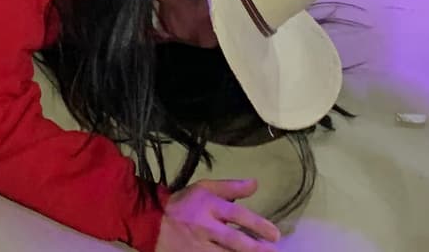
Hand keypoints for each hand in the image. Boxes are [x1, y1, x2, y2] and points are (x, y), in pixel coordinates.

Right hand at [157, 180, 280, 251]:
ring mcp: (199, 247)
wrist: (153, 223)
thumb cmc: (184, 204)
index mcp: (208, 205)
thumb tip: (255, 184)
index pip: (235, 214)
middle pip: (233, 241)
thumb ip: (231, 188)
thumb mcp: (204, 188)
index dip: (256, 224)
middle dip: (255, 248)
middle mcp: (205, 227)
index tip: (275, 234)